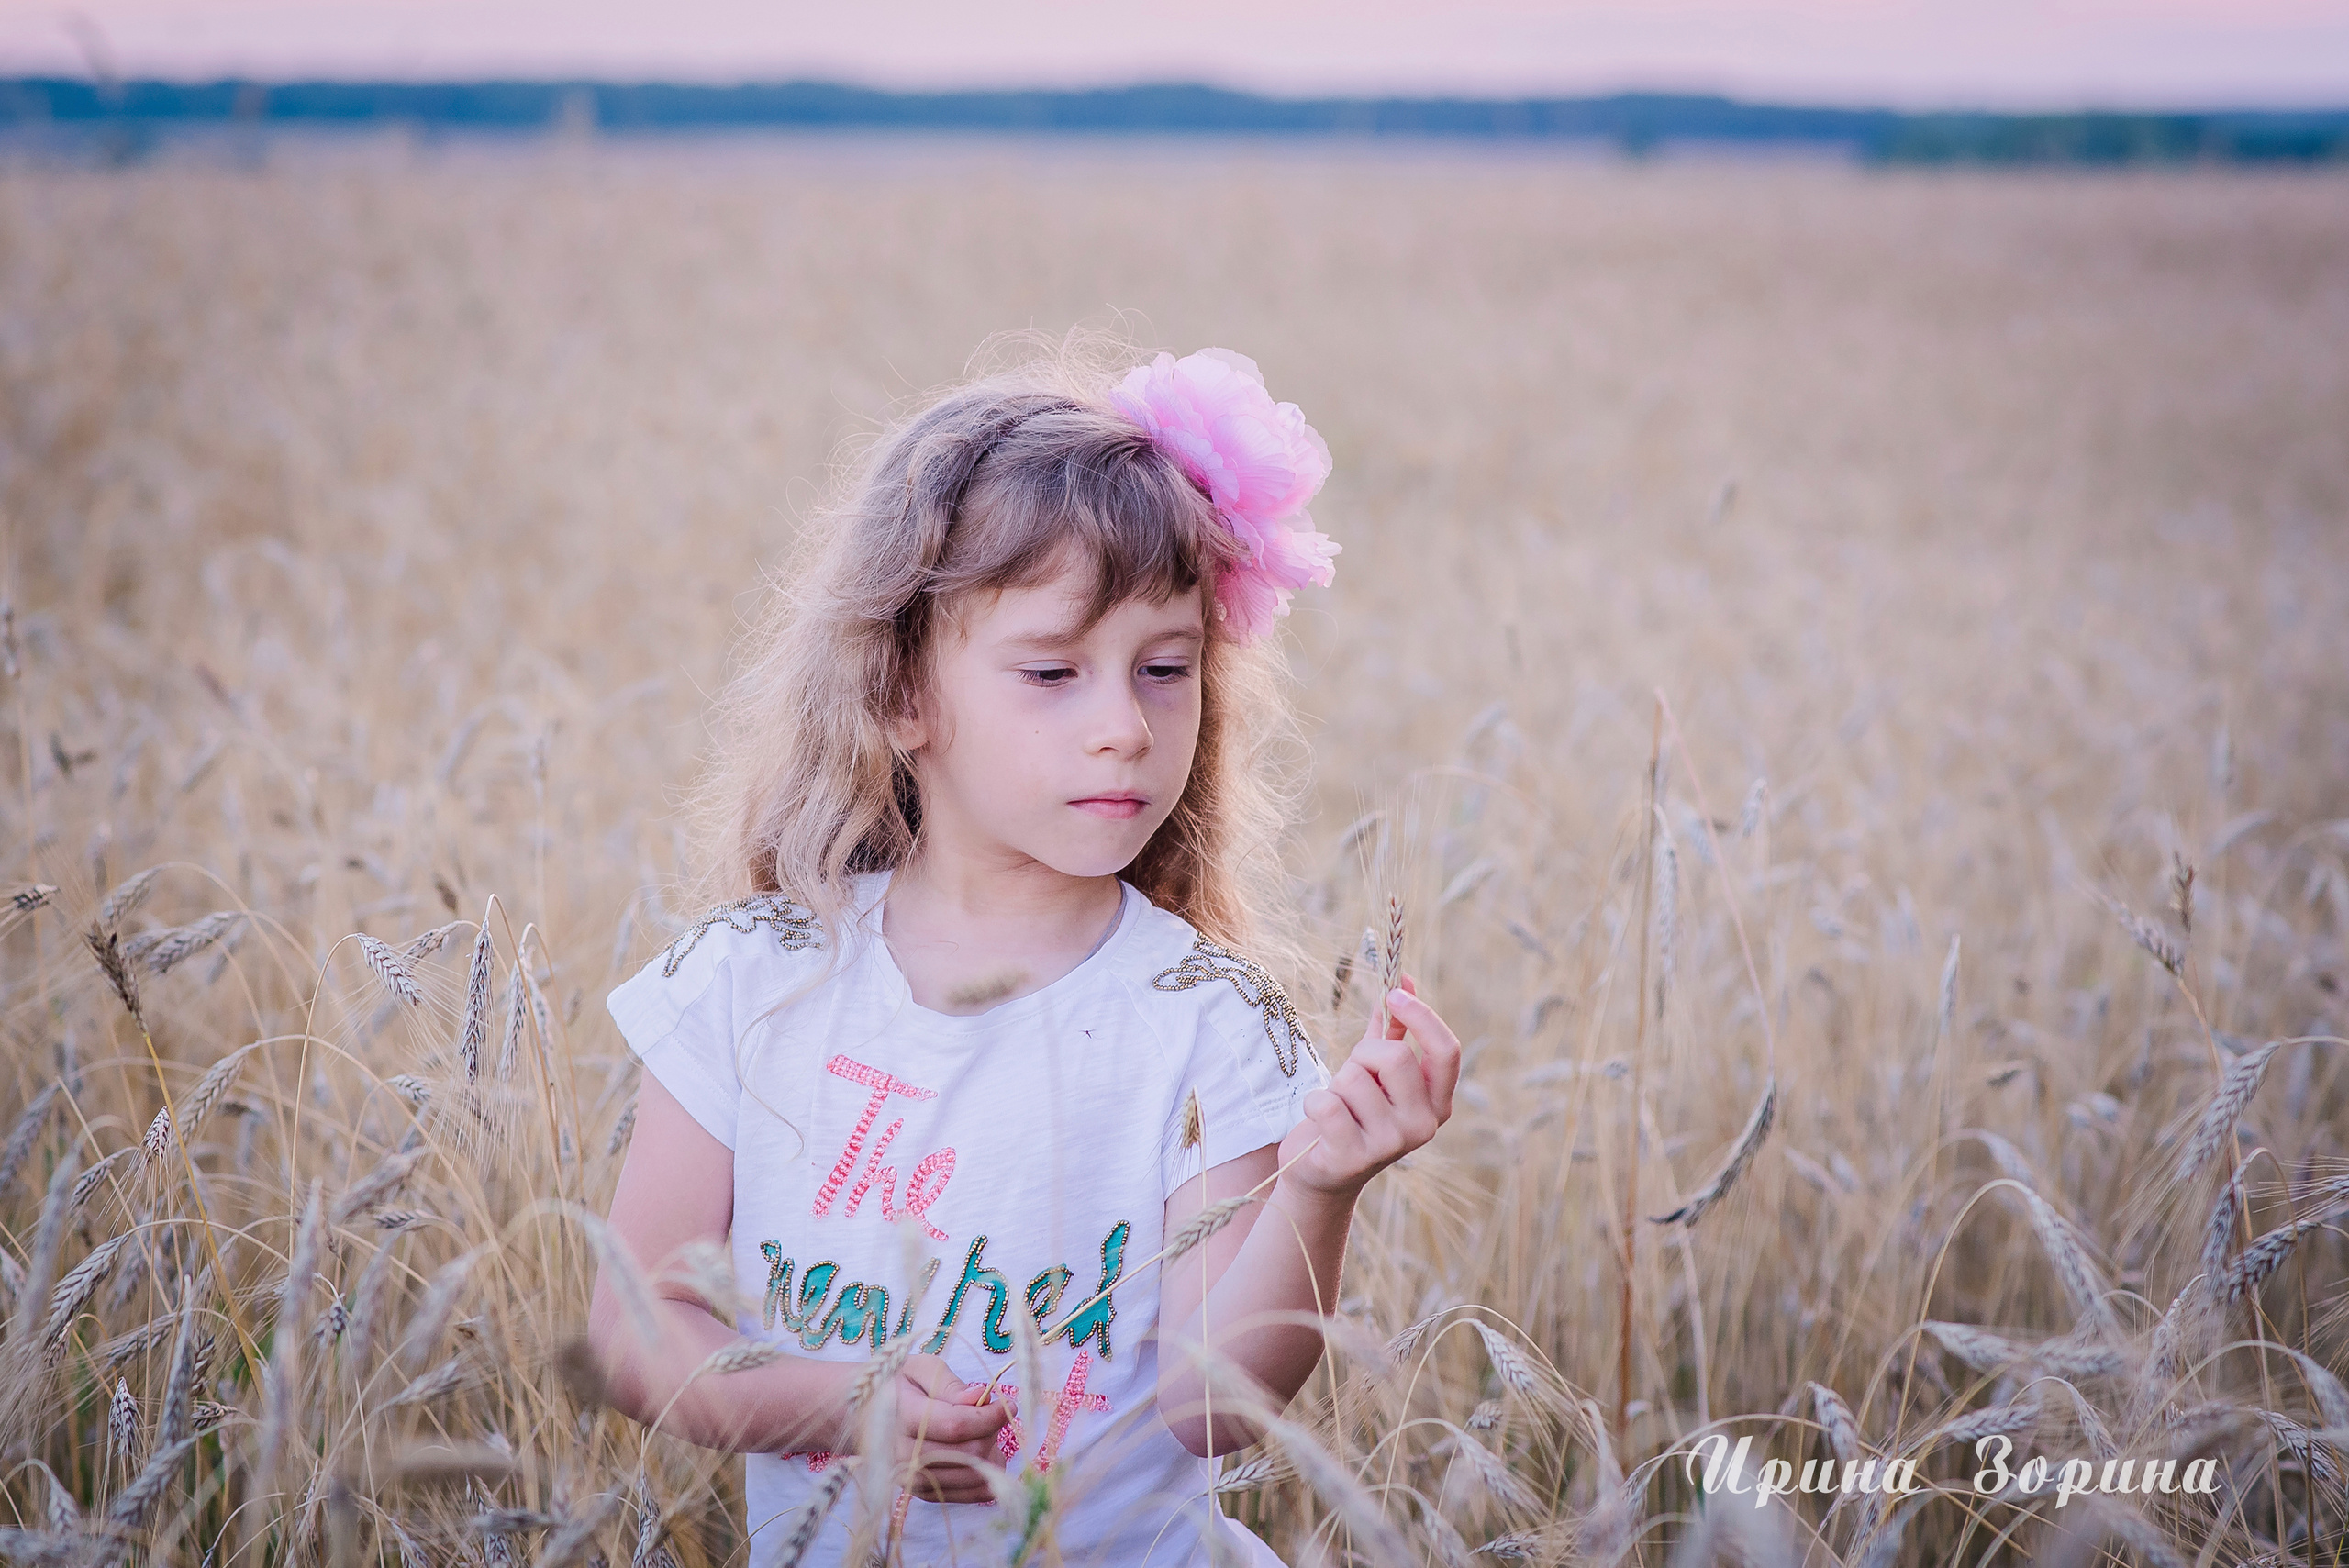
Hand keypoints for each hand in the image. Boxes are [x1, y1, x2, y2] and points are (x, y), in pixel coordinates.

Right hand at [888, 1355, 1008, 1503]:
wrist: (862, 1417)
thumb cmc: (897, 1386)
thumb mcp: (921, 1369)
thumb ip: (950, 1383)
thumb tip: (979, 1397)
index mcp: (905, 1416)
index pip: (957, 1424)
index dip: (991, 1416)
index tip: (1010, 1403)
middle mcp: (905, 1454)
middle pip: (969, 1452)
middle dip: (991, 1433)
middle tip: (994, 1416)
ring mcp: (912, 1478)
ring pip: (971, 1477)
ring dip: (990, 1456)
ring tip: (988, 1434)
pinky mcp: (921, 1493)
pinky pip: (966, 1495)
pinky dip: (985, 1477)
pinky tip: (985, 1456)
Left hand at [1278, 974, 1460, 1200]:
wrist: (1322, 1174)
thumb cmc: (1352, 1114)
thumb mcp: (1376, 1072)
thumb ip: (1392, 1029)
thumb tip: (1403, 978)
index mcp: (1436, 1103)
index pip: (1446, 1051)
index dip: (1422, 1016)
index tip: (1394, 993)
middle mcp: (1423, 1126)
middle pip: (1396, 1057)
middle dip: (1363, 1055)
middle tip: (1351, 1076)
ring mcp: (1391, 1145)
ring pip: (1355, 1079)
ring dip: (1336, 1085)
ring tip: (1337, 1107)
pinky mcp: (1353, 1158)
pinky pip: (1326, 1103)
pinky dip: (1314, 1103)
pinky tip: (1319, 1123)